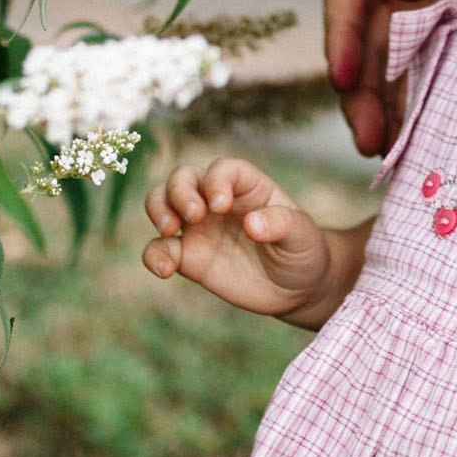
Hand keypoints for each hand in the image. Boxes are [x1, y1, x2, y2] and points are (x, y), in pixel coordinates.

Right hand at [142, 160, 335, 324]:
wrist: (296, 287)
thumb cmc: (301, 250)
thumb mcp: (302, 235)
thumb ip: (281, 224)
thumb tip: (252, 225)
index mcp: (246, 186)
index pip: (222, 169)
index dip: (216, 181)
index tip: (220, 206)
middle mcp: (216, 200)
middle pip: (183, 177)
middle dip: (180, 191)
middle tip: (194, 216)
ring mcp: (199, 228)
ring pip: (162, 202)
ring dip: (158, 210)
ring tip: (170, 231)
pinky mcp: (188, 257)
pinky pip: (159, 248)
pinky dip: (154, 254)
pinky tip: (165, 269)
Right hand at [322, 0, 456, 154]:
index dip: (343, 33)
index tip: (345, 77)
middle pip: (364, 38)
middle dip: (359, 91)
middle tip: (368, 138)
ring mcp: (423, 7)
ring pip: (387, 64)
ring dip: (380, 109)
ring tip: (384, 152)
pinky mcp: (450, 33)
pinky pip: (422, 72)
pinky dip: (413, 106)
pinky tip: (411, 139)